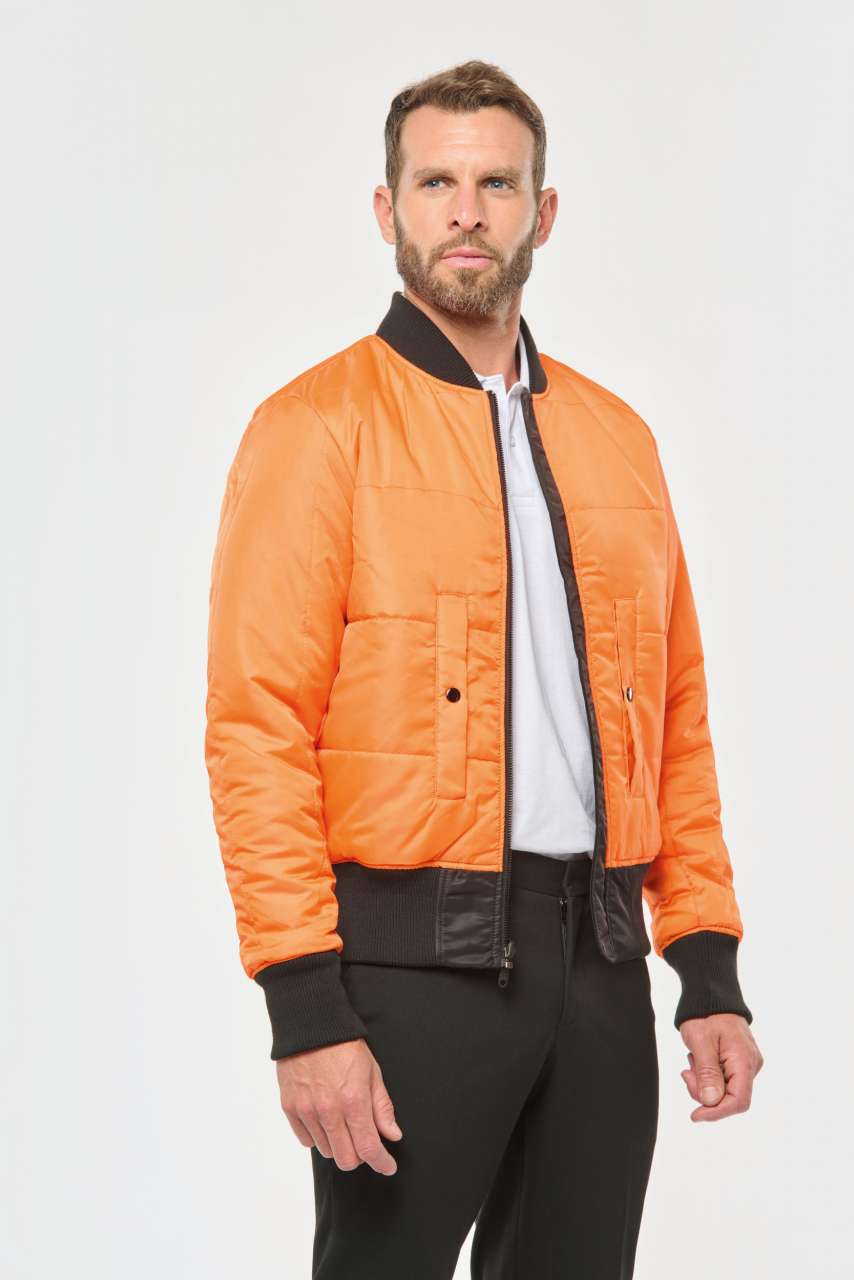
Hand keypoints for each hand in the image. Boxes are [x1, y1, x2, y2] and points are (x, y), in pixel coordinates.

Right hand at [275, 1038, 403, 1173]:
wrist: (310, 1025)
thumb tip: (392, 1135)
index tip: (388, 1166)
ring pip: (326, 1151)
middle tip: (365, 1142)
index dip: (381, 1163)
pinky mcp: (290, 1108)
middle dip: (360, 1157)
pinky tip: (325, 1119)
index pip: (368, 1148)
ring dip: (339, 1145)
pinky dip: (318, 1136)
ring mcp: (307, 1111)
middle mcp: (329, 1111)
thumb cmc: (344, 1047)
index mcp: (353, 1101)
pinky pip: (306, 1140)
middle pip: (346, 1159)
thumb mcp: (372, 1072)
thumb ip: (382, 1107)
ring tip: (343, 1123)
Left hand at [678, 1013, 763, 1121]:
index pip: (738, 1101)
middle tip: (687, 1072)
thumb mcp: (701, 1042)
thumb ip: (707, 1073)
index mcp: (744, 1061)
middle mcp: (750, 1065)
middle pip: (729, 1097)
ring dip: (704, 1082)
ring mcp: (745, 1064)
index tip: (695, 1115)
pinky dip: (707, 1075)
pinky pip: (723, 1079)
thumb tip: (711, 1102)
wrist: (710, 994)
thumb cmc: (705, 1013)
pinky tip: (699, 1059)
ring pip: (724, 1090)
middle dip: (705, 1092)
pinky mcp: (737, 1062)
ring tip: (693, 1059)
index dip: (717, 1112)